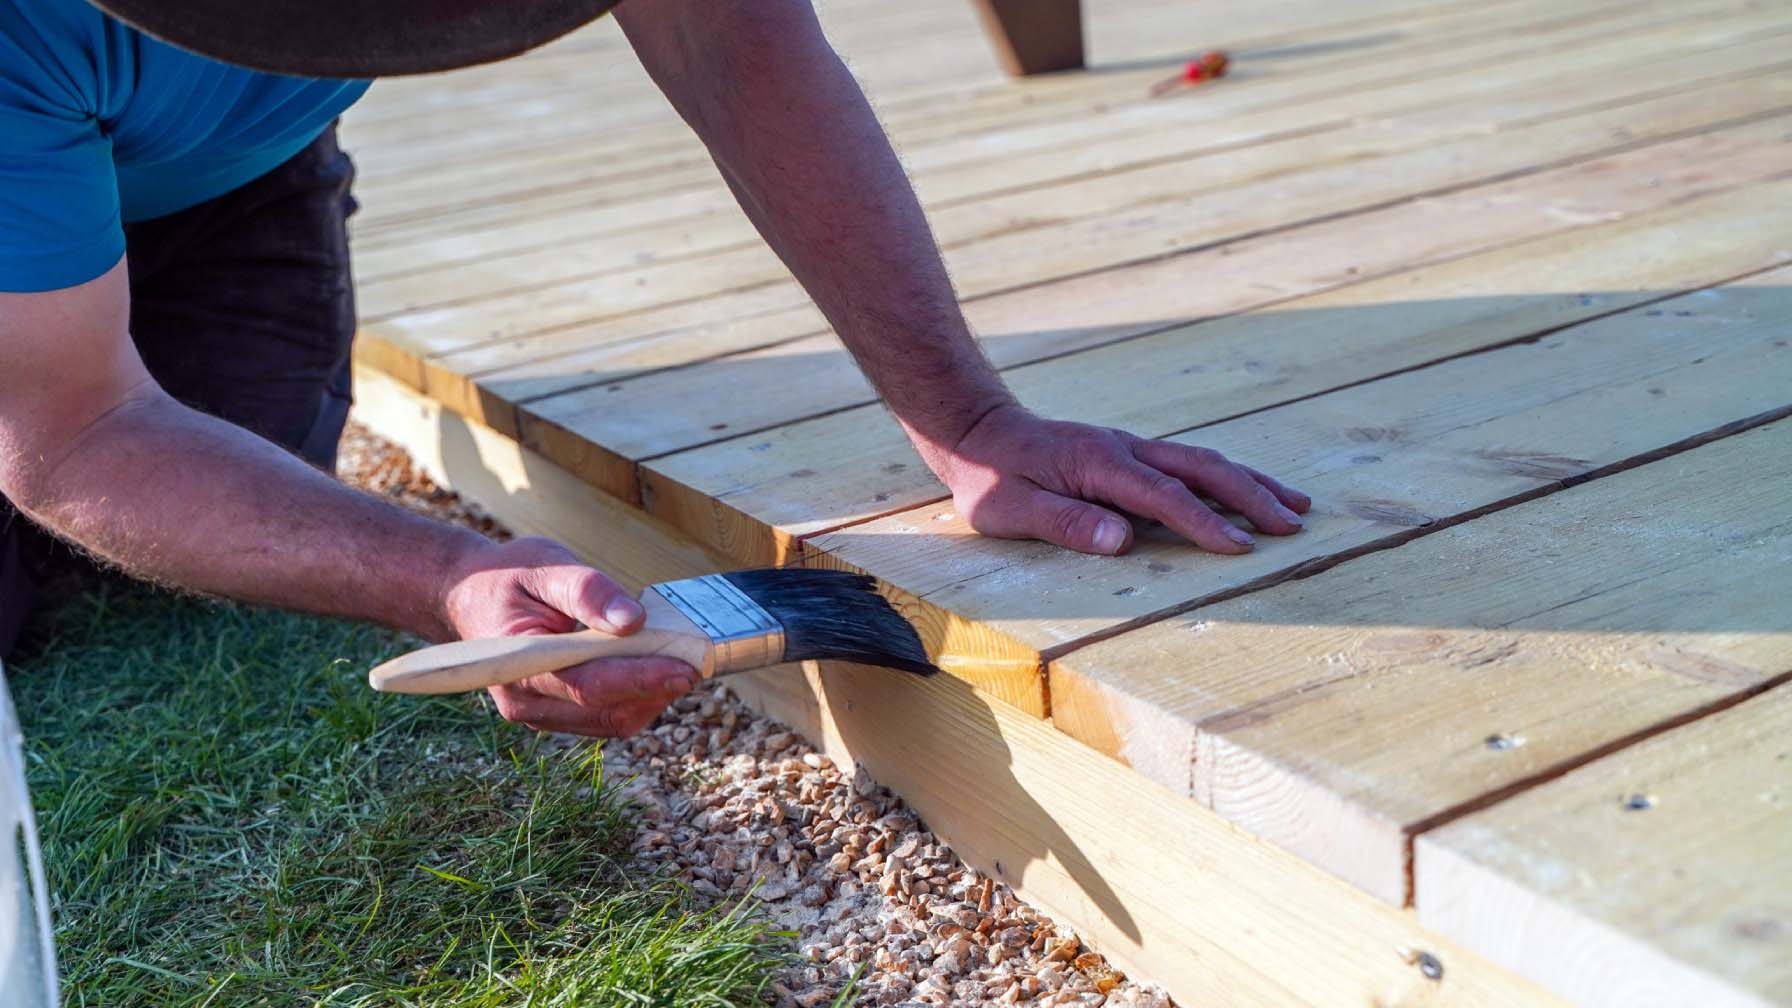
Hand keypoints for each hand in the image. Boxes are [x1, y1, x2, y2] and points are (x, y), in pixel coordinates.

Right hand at [438, 537, 696, 735]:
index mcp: (517, 665)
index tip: (685, 669)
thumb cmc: (507, 576)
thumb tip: (633, 620)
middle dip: (655, 689)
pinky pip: (605, 718)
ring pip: (611, 722)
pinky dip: (635, 697)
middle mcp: (525, 702)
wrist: (469, 595)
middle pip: (606, 712)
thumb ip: (587, 591)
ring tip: (679, 659)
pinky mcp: (556, 714)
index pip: (587, 686)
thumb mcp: (545, 566)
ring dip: (650, 696)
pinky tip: (652, 668)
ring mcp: (540, 714)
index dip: (640, 679)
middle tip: (697, 658)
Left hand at [937, 405, 1310, 555]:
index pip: (1165, 498)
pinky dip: (1226, 478)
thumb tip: (1121, 539)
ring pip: (1203, 462)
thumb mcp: (1012, 509)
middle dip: (1251, 497)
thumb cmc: (990, 477)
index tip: (1242, 549)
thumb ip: (1065, 522)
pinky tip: (1246, 492)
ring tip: (1295, 506)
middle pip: (1202, 470)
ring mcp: (1130, 448)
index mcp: (1100, 464)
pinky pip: (1189, 465)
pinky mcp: (1130, 455)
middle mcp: (1125, 449)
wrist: (977, 430)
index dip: (1205, 524)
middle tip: (1292, 527)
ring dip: (1250, 483)